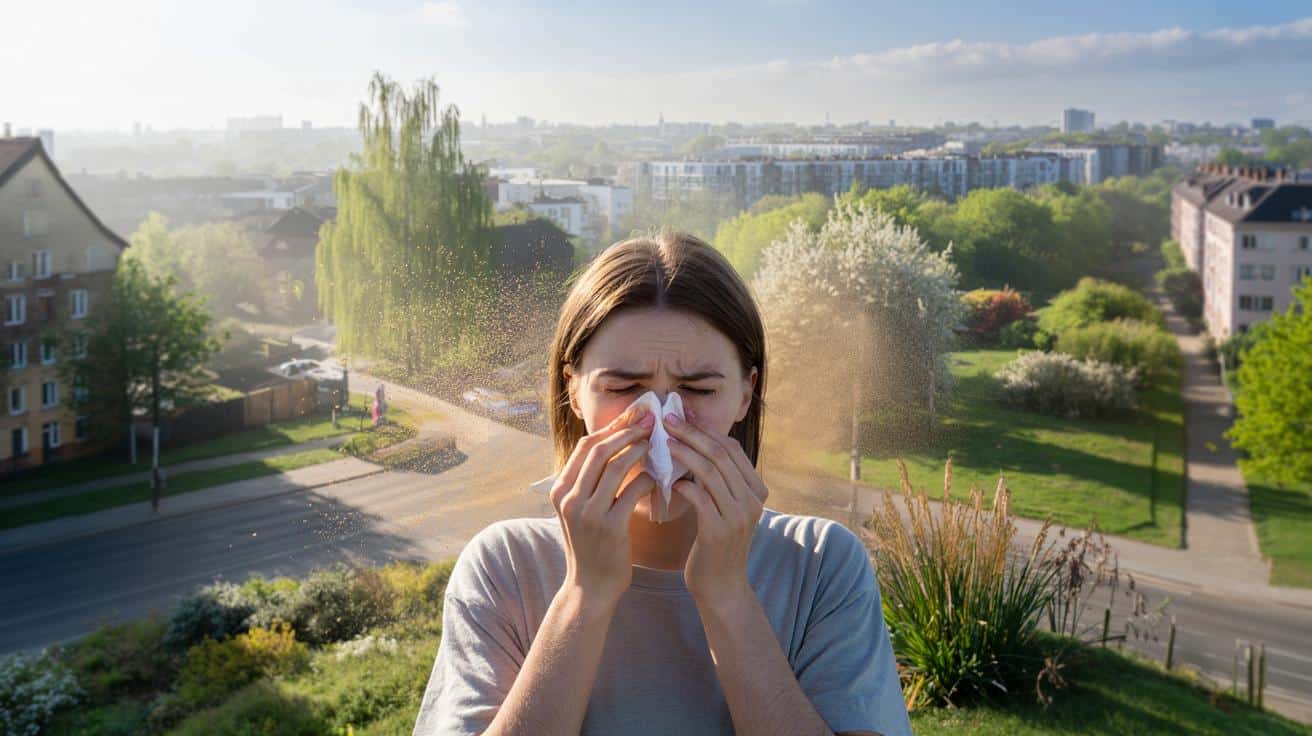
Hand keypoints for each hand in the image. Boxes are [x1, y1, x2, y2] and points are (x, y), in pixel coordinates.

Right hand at [549, 404, 657, 606]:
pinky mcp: (610, 528)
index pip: (585, 446)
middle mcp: (570, 498)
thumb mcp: (580, 510)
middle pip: (599, 449)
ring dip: (639, 451)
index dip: (612, 427)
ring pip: (616, 466)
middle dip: (627, 431)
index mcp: (560, 489)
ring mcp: (588, 513)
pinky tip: (659, 478)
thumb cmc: (591, 544)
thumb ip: (590, 481)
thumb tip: (616, 441)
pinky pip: (633, 491)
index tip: (634, 415)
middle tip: (650, 422)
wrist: (590, 587)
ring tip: (655, 446)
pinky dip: (648, 480)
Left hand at [663, 412, 768, 609]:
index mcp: (756, 491)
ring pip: (711, 471)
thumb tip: (692, 444)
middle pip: (721, 454)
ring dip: (684, 452)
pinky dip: (682, 484)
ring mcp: (738, 516)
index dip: (706, 430)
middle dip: (693, 433)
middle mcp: (752, 501)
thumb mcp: (724, 509)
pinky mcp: (719, 531)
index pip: (733, 449)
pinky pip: (699, 497)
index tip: (683, 417)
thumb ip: (716, 482)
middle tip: (668, 420)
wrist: (721, 587)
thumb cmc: (716, 545)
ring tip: (663, 442)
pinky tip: (666, 479)